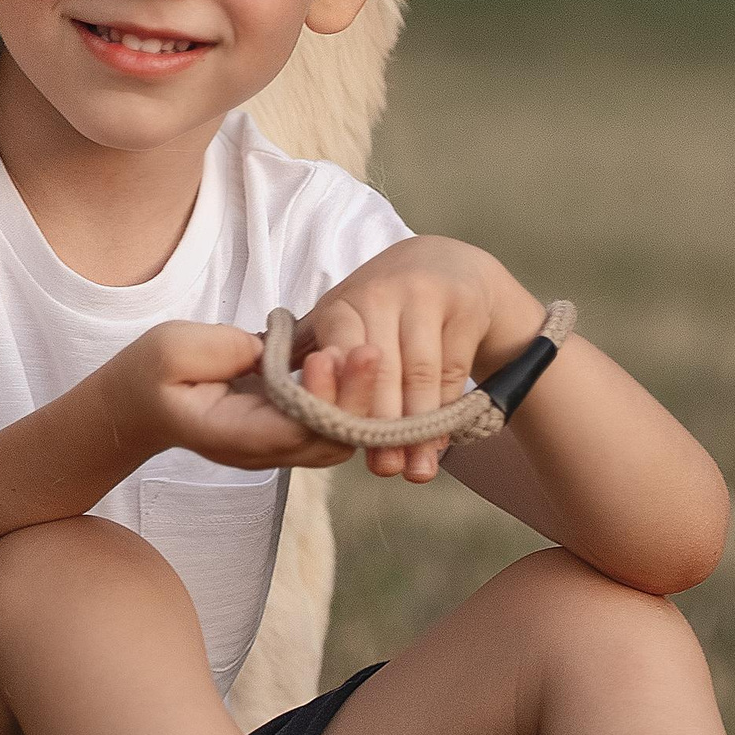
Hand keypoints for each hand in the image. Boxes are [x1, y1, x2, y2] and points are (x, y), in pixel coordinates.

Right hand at [102, 320, 370, 475]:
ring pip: (336, 440)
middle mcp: (261, 451)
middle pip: (326, 442)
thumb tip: (272, 350)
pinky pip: (329, 427)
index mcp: (232, 435)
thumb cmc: (153, 374)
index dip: (322, 398)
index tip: (331, 354)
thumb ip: (223, 350)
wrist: (139, 402)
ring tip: (367, 352)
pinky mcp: (285, 432)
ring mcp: (275, 447)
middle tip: (369, 349)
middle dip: (354, 400)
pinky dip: (347, 400)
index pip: (293, 430)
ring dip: (357, 401)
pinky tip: (355, 363)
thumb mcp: (173, 350)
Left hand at [289, 236, 546, 482]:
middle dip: (382, 425)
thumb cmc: (385, 305)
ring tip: (416, 469)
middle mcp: (383, 294)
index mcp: (344, 303)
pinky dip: (447, 410)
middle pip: (383, 370)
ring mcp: (426, 298)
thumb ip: (314, 353)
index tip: (344, 441)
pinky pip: (453, 369)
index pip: (340, 357)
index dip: (343, 401)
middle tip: (385, 468)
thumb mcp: (346, 319)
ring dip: (419, 427)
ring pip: (421, 373)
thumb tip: (271, 391)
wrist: (448, 265)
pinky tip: (440, 440)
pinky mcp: (464, 308)